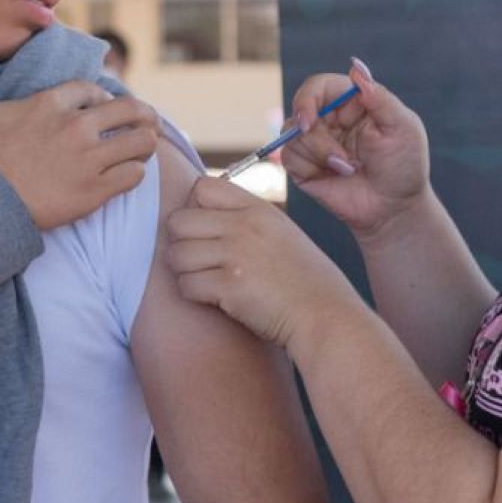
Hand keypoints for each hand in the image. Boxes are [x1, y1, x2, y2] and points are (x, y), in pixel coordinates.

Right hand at [0, 67, 159, 228]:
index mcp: (49, 104)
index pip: (93, 90)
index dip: (103, 97)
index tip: (105, 106)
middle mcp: (75, 127)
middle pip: (128, 110)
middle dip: (141, 114)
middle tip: (147, 122)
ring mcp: (88, 159)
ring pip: (140, 142)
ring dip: (145, 144)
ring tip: (144, 149)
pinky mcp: (94, 191)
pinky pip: (133, 175)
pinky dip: (136, 173)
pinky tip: (130, 174)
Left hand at [166, 176, 361, 351]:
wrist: (324, 315)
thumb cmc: (302, 280)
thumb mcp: (279, 232)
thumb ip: (245, 219)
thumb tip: (199, 215)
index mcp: (257, 208)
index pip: (201, 187)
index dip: (194, 209)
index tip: (207, 232)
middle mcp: (244, 225)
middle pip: (178, 221)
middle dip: (182, 243)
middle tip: (200, 261)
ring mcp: (236, 254)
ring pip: (176, 255)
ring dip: (185, 272)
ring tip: (208, 281)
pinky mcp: (229, 286)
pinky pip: (186, 285)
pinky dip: (194, 295)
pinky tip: (215, 299)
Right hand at [280, 59, 429, 239]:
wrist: (394, 208)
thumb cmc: (404, 165)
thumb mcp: (402, 127)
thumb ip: (379, 97)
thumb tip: (356, 66)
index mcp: (351, 102)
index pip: (318, 86)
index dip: (307, 99)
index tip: (309, 121)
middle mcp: (329, 118)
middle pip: (300, 110)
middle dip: (316, 136)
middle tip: (336, 157)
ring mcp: (314, 141)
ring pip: (291, 135)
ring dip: (320, 155)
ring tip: (349, 168)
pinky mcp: (304, 166)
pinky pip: (288, 157)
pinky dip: (309, 168)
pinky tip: (334, 176)